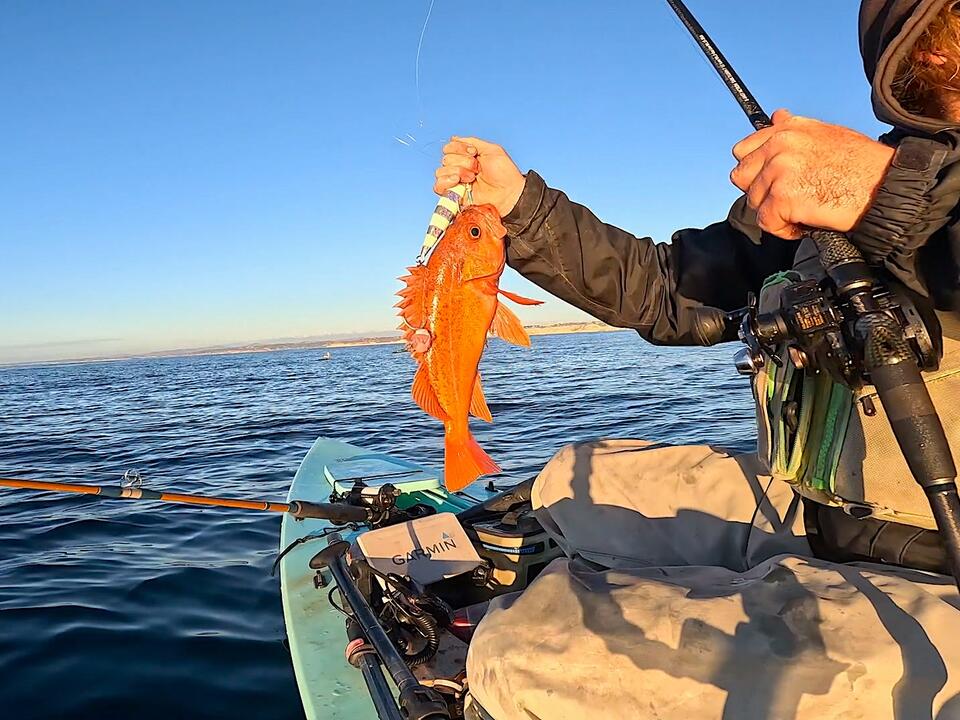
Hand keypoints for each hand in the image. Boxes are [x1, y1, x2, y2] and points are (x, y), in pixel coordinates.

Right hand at [434, 136, 525, 216]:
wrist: (509, 193)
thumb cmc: (505, 174)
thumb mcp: (492, 149)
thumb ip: (473, 141)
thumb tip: (454, 138)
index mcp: (467, 157)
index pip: (450, 147)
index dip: (460, 148)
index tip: (475, 153)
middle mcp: (460, 168)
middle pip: (446, 158)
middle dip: (463, 161)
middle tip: (477, 169)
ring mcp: (456, 182)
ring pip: (441, 171)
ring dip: (458, 172)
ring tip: (472, 178)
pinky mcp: (454, 195)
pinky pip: (438, 186)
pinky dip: (445, 181)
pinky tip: (457, 181)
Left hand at [730, 109, 894, 238]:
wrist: (886, 185)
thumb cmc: (862, 165)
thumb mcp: (826, 133)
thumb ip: (794, 129)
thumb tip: (776, 116)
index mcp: (788, 129)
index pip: (743, 150)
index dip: (755, 170)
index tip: (773, 181)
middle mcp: (780, 145)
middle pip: (741, 177)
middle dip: (760, 191)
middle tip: (787, 198)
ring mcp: (780, 171)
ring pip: (753, 202)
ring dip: (775, 212)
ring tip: (803, 210)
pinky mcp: (783, 197)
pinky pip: (766, 222)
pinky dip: (783, 229)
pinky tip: (804, 223)